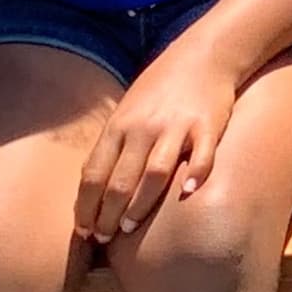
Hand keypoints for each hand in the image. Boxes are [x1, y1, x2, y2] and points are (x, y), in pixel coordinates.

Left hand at [77, 41, 240, 240]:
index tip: (84, 231)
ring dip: (140, 206)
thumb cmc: (161, 87)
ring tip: (131, 227)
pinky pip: (201, 155)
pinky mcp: (206, 125)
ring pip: (154, 174)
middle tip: (105, 238)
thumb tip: (93, 189)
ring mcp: (175, 126)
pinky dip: (195, 175)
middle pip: (120, 181)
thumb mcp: (127, 110)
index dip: (86, 207)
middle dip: (108, 215)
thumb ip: (113, 145)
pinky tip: (187, 193)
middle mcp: (143, 127)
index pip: (94, 174)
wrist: (205, 54)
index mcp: (119, 124)